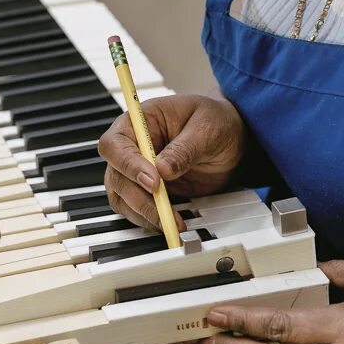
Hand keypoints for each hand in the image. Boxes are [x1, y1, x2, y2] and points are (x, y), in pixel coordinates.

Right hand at [98, 94, 245, 229]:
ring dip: (143, 212)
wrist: (228, 138)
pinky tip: (169, 222)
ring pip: (121, 196)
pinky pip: (134, 209)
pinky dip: (149, 219)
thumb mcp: (206, 128)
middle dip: (139, 197)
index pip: (115, 144)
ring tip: (171, 221)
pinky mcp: (146, 190)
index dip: (128, 165)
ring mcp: (136, 170)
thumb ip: (184, 149)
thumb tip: (162, 169)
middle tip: (165, 210)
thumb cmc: (214, 121)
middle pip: (116, 175)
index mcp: (139, 121)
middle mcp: (132, 146)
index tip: (154, 182)